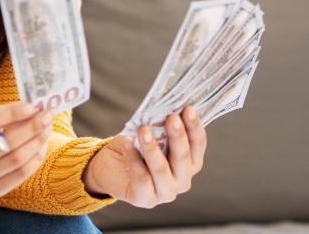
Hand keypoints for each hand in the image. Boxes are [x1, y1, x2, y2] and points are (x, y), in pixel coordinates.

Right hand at [0, 101, 54, 197]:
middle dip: (31, 128)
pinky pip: (21, 174)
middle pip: (5, 144)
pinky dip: (36, 157)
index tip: (31, 106)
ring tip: (46, 128)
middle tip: (47, 115)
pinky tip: (41, 145)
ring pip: (17, 160)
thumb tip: (32, 110)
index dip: (11, 113)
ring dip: (37, 141)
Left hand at [82, 105, 206, 207]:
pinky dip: (134, 159)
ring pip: (162, 169)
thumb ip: (160, 126)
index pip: (198, 144)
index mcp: (190, 162)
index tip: (188, 108)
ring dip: (153, 148)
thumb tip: (164, 110)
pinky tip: (127, 143)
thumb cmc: (136, 146)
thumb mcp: (150, 133)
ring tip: (143, 129)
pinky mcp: (146, 200)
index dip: (194, 127)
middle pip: (183, 157)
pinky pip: (142, 178)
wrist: (110, 165)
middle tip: (171, 118)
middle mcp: (182, 180)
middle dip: (178, 136)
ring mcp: (166, 192)